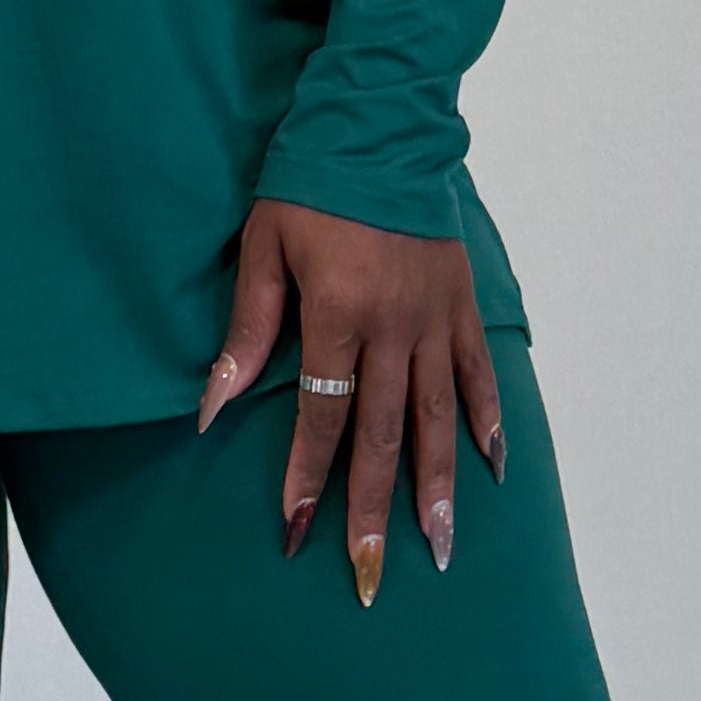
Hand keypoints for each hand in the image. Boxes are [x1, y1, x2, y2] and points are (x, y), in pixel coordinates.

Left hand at [200, 199, 502, 604]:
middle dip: (373, 510)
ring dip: (437, 487)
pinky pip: (479, 375)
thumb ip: (246, 332)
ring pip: (439, 419)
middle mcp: (393, 325)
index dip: (306, 476)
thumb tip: (209, 408)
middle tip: (368, 575)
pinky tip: (490, 471)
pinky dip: (488, 424)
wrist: (380, 125)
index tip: (295, 531)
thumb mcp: (262, 248)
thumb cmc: (308, 186)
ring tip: (439, 547)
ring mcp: (436, 318)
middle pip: (382, 436)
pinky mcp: (464, 303)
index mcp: (338, 312)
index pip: (320, 416)